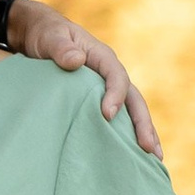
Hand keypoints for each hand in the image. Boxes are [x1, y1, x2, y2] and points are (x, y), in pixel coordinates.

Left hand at [10, 0, 160, 157]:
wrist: (41, 36)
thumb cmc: (46, 35)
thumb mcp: (50, 37)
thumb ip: (61, 48)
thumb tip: (76, 60)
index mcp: (102, 57)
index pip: (116, 76)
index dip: (115, 95)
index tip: (107, 115)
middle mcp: (110, 73)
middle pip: (133, 98)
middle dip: (143, 123)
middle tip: (147, 148)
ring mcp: (107, 87)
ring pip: (132, 110)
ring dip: (144, 133)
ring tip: (154, 159)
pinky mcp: (99, 99)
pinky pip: (119, 117)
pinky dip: (127, 135)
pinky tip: (134, 155)